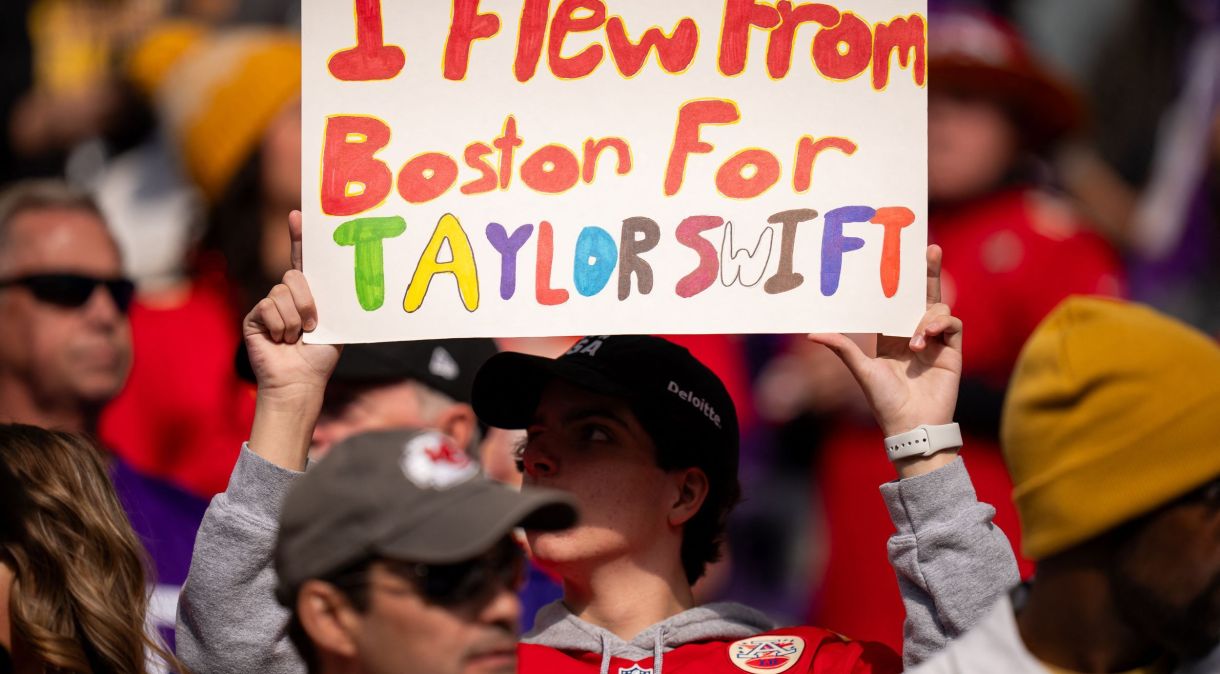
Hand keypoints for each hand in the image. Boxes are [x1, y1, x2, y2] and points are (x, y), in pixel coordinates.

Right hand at [243, 211, 340, 398]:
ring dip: (295, 321)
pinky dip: (281, 327)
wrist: (301, 380)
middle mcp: (286, 295)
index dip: (299, 237)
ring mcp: (268, 305)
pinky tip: (280, 341)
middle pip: (294, 276)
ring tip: (296, 338)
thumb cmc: (320, 355)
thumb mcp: (334, 322)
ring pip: (282, 293)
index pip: (302, 259)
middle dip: (307, 302)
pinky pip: (269, 308)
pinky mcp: (254, 317)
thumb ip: (333, 298)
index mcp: (308, 293)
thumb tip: (350, 275)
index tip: (298, 215)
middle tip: (312, 326)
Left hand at [807, 245, 961, 476]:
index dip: (898, 279)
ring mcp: (934, 341)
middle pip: (922, 295)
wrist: (912, 426)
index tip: (897, 254)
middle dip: (927, 272)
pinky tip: (924, 339)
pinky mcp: (952, 351)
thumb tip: (810, 332)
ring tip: (916, 337)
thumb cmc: (883, 400)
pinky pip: (952, 324)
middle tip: (929, 249)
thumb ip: (841, 347)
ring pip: (938, 308)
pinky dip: (939, 325)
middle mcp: (912, 333)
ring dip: (927, 316)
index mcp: (890, 334)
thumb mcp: (860, 368)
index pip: (895, 299)